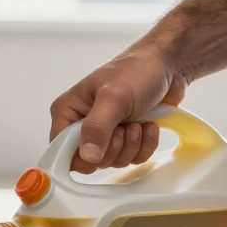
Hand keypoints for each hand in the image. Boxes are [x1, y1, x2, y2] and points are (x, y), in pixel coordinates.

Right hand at [50, 46, 187, 173]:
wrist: (166, 65)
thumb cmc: (136, 71)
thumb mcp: (114, 97)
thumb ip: (97, 127)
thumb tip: (87, 156)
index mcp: (69, 111)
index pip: (61, 150)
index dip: (81, 156)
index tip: (101, 149)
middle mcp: (83, 124)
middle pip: (91, 161)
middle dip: (114, 147)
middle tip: (124, 125)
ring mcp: (106, 132)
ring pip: (114, 161)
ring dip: (132, 144)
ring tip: (137, 121)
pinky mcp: (126, 138)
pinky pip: (132, 158)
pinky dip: (145, 145)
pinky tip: (148, 125)